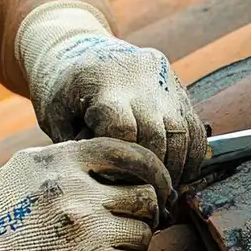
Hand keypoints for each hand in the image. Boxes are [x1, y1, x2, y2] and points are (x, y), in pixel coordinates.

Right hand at [0, 138, 171, 250]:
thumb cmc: (2, 210)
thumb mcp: (30, 164)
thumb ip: (72, 156)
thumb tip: (120, 159)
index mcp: (66, 160)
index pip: (132, 153)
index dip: (155, 169)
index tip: (160, 183)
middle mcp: (79, 192)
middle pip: (145, 196)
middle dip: (147, 209)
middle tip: (136, 220)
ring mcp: (86, 231)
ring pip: (144, 232)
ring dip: (137, 240)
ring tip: (117, 245)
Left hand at [16, 2, 207, 182]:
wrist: (81, 50)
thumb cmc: (63, 91)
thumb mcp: (54, 115)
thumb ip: (77, 147)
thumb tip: (108, 181)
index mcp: (102, 82)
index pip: (123, 130)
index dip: (123, 163)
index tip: (115, 186)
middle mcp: (139, 78)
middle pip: (156, 136)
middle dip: (152, 174)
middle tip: (144, 200)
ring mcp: (162, 81)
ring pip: (182, 134)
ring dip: (175, 170)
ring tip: (162, 193)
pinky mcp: (177, 86)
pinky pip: (195, 127)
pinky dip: (191, 156)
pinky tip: (177, 175)